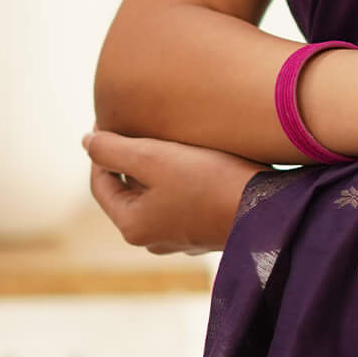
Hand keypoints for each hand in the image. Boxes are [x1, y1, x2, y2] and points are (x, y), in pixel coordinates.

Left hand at [81, 128, 267, 254]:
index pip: (101, 181)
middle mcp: (154, 239)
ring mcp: (183, 238)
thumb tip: (87, 141)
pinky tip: (200, 158)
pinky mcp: (208, 230)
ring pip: (158, 194)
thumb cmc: (210, 182)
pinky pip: (184, 200)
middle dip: (132, 156)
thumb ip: (112, 149)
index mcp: (133, 226)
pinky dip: (184, 179)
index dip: (101, 146)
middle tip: (144, 123)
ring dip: (160, 167)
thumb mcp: (153, 157)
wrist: (271, 208)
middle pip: (129, 189)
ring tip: (172, 138)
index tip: (112, 117)